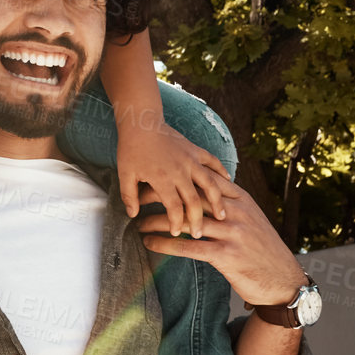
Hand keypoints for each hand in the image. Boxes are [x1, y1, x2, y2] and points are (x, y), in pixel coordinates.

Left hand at [116, 118, 231, 236]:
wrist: (141, 121)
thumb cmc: (131, 148)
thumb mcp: (125, 173)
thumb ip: (129, 196)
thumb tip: (133, 215)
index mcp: (162, 179)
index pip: (173, 207)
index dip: (175, 222)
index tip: (175, 233)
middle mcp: (180, 171)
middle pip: (194, 201)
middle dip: (197, 220)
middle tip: (197, 233)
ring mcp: (191, 160)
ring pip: (210, 184)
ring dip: (217, 201)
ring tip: (222, 215)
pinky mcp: (196, 150)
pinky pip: (213, 162)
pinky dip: (222, 172)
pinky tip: (229, 182)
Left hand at [138, 181, 306, 307]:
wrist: (284, 282)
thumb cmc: (262, 249)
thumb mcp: (251, 219)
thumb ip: (229, 204)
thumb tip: (202, 190)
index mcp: (241, 200)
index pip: (203, 181)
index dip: (176, 178)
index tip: (154, 176)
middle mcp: (236, 212)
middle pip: (191, 196)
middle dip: (162, 195)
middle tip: (138, 196)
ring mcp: (233, 233)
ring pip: (186, 220)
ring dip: (157, 221)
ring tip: (138, 223)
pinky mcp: (227, 255)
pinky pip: (189, 246)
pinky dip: (165, 243)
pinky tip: (149, 243)